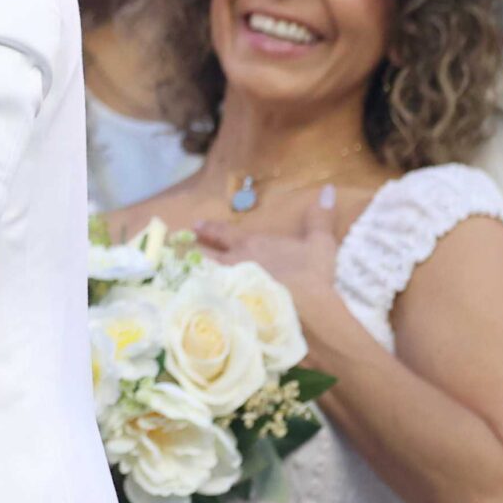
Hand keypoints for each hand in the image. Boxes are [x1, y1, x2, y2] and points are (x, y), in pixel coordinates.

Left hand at [192, 186, 343, 350]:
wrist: (306, 314)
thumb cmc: (311, 276)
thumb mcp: (320, 244)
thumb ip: (319, 217)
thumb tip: (328, 188)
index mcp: (250, 245)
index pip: (223, 233)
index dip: (210, 229)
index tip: (195, 225)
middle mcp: (231, 264)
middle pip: (204, 256)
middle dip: (191, 252)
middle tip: (176, 250)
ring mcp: (225, 289)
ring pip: (199, 279)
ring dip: (188, 276)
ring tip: (175, 276)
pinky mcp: (224, 313)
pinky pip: (203, 304)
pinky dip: (193, 302)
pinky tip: (186, 305)